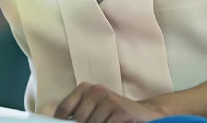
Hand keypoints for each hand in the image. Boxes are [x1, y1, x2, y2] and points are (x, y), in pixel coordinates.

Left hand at [54, 83, 169, 122]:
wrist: (145, 114)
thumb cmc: (115, 114)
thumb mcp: (95, 110)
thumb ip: (79, 113)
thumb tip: (61, 122)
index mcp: (85, 89)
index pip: (65, 108)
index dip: (61, 121)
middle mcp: (96, 91)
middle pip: (78, 119)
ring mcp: (110, 100)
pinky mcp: (122, 111)